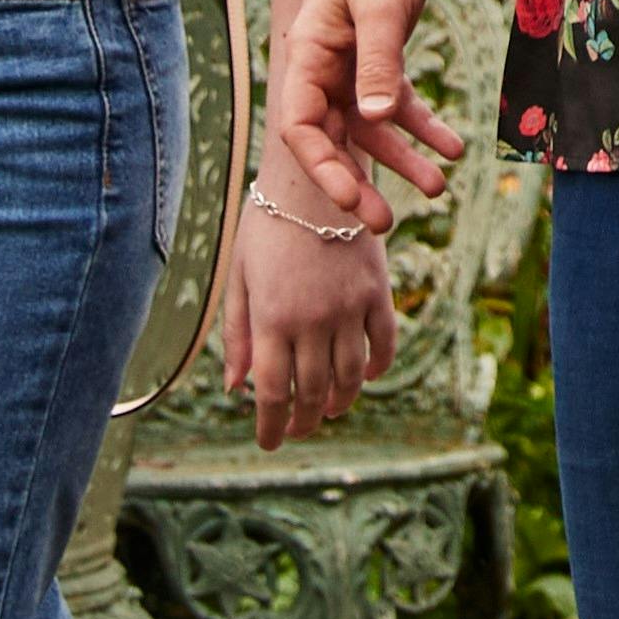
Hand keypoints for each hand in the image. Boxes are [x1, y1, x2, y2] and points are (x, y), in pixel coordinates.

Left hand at [208, 166, 405, 442]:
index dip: (271, 425)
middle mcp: (312, 319)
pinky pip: (383, 344)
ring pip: (350, 377)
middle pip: (312, 392)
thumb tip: (235, 388)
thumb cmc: (268, 225)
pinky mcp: (377, 292)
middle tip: (297, 431)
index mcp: (272, 317)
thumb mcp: (241, 277)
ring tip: (329, 411)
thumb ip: (239, 334)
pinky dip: (376, 368)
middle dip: (303, 421)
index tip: (270, 443)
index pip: (272, 392)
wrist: (315, 176)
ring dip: (340, 403)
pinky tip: (364, 377)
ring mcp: (349, 307)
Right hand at [266, 0, 465, 233]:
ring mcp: (349, 66)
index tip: (353, 200)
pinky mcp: (379, 59)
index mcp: (306, 54)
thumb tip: (374, 119)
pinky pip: (397, 104)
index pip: (301, 127)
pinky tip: (453, 148)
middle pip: (332, 138)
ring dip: (401, 157)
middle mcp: (321, 67)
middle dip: (359, 181)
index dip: (322, 169)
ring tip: (438, 189)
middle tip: (386, 224)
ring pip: (369, 127)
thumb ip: (379, 61)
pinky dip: (422, 126)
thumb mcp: (383, 6)